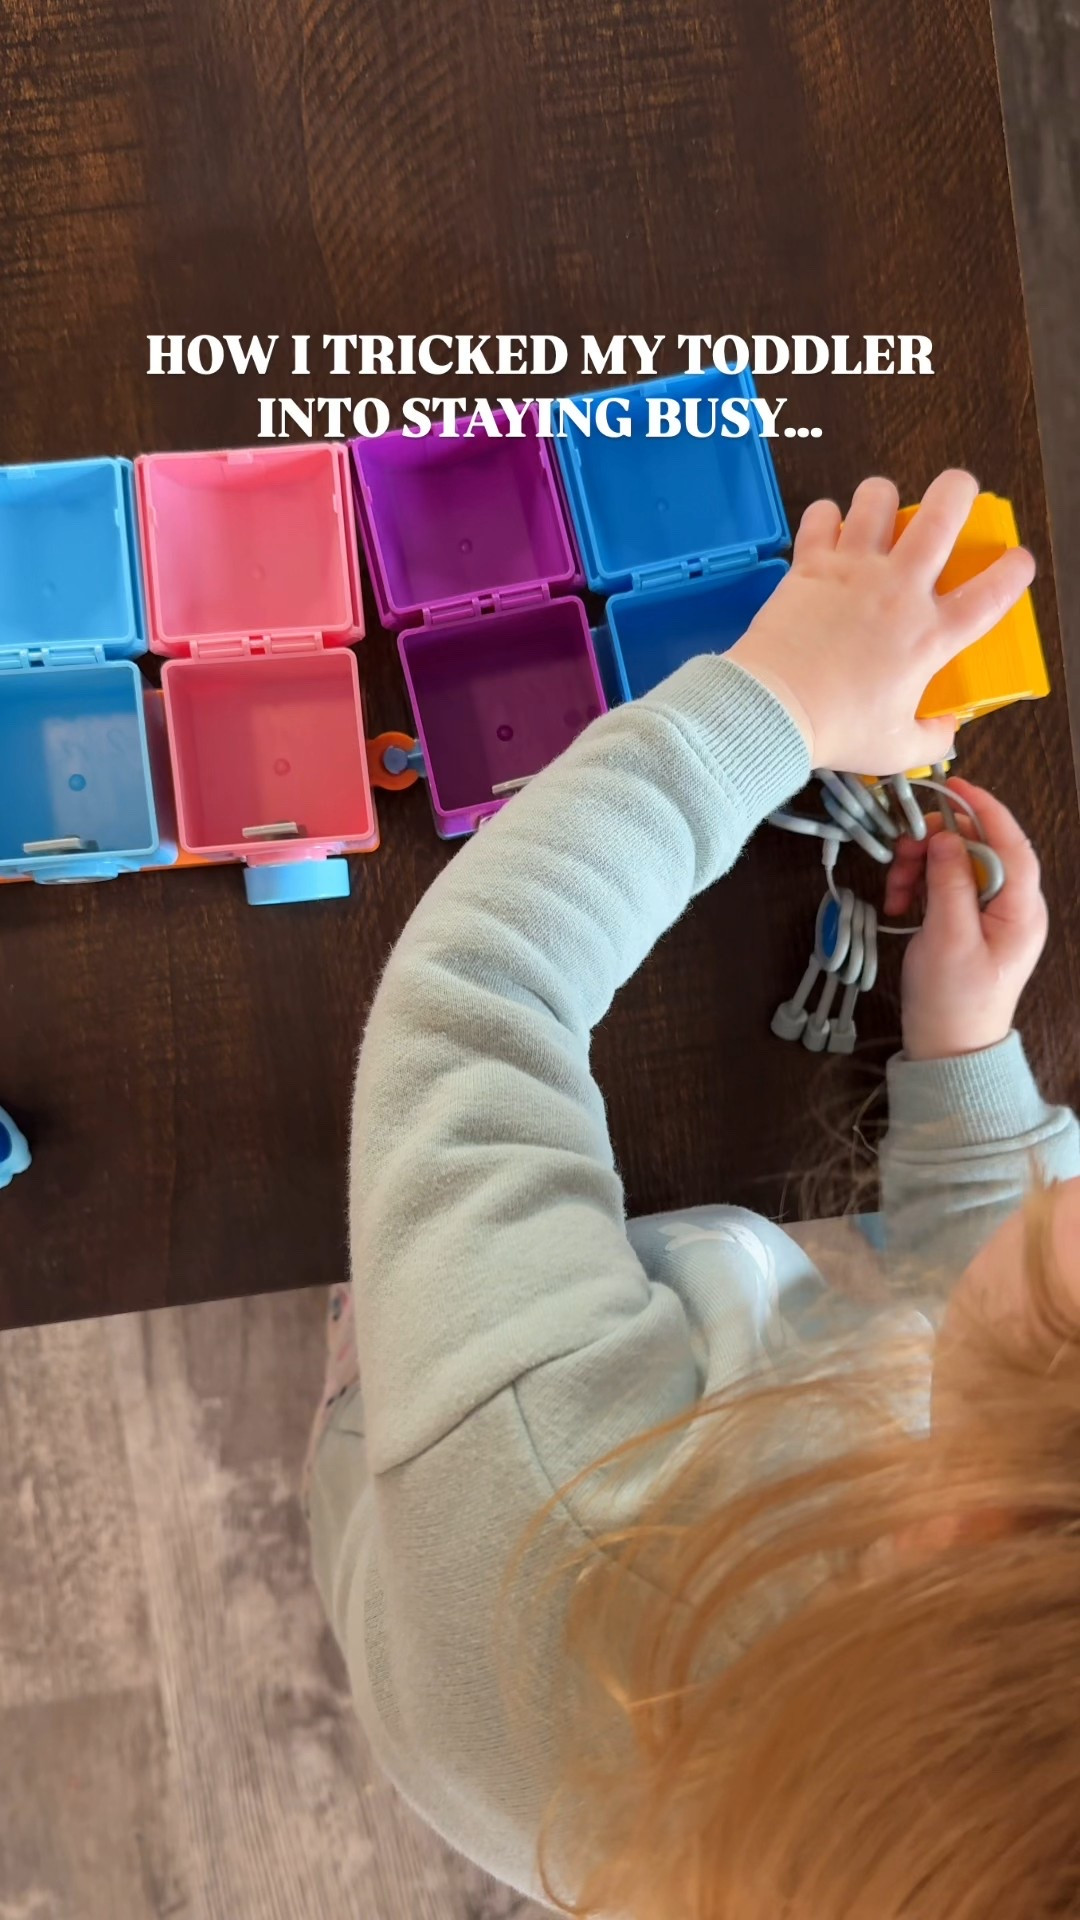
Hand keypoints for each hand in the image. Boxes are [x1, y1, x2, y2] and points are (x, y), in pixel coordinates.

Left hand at [728, 469, 1035, 773]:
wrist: (774, 710)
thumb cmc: (838, 730)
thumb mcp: (898, 749)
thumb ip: (932, 738)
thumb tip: (946, 728)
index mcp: (931, 635)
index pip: (993, 593)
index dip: (1014, 571)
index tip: (1017, 563)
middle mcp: (900, 589)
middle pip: (945, 512)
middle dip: (959, 490)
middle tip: (956, 493)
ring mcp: (855, 569)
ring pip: (880, 497)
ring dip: (884, 499)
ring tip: (880, 514)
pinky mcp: (811, 564)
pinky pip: (822, 516)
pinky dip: (826, 517)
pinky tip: (827, 532)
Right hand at [883, 777, 1048, 1060]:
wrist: (949, 1053)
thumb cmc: (953, 1002)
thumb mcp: (948, 938)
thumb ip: (949, 882)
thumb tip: (947, 836)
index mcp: (1022, 910)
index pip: (1012, 842)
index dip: (984, 808)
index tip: (952, 786)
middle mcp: (1014, 908)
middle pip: (980, 849)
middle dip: (939, 844)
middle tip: (902, 853)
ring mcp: (993, 917)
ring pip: (959, 865)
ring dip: (924, 866)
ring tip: (896, 889)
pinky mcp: (971, 926)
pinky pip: (949, 888)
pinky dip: (923, 886)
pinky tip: (901, 902)